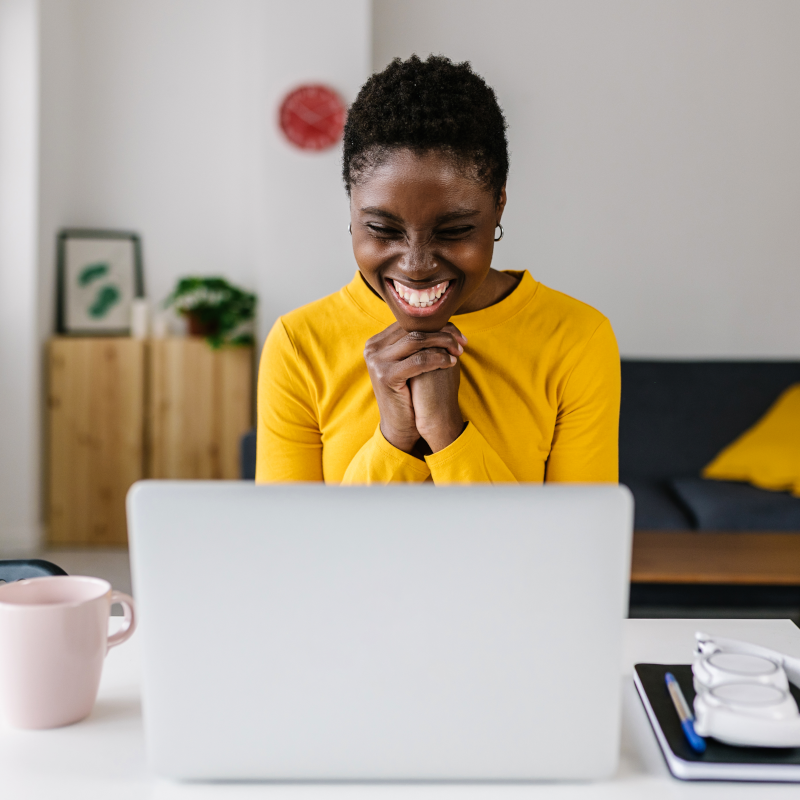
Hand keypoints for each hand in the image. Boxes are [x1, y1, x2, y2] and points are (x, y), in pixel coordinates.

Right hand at [363, 322, 465, 453]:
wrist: (399, 425)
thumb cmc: (410, 393)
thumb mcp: (410, 363)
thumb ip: (418, 342)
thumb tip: (443, 320)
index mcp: (376, 342)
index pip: (409, 323)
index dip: (437, 325)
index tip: (458, 334)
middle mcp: (372, 348)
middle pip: (413, 329)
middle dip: (443, 333)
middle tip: (462, 341)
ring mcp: (376, 361)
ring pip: (417, 340)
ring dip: (443, 344)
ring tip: (458, 352)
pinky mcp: (385, 375)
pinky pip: (419, 360)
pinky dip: (439, 359)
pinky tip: (451, 363)